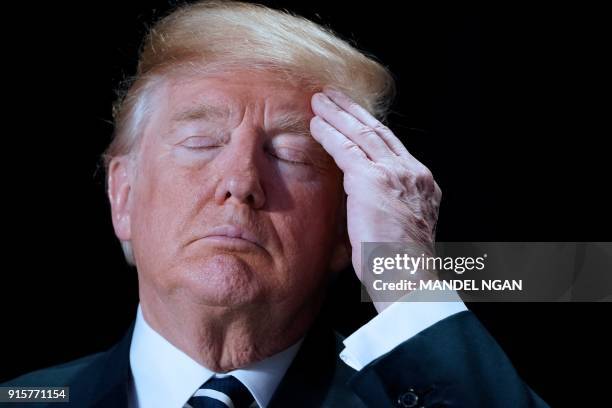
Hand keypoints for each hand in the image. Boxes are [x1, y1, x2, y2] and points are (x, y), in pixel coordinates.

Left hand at [310, 87, 441, 311]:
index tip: (353, 117)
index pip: (391, 147)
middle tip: (333, 96)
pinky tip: (316, 123)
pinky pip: (347, 149)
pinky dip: (330, 134)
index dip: (369, 128)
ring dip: (338, 114)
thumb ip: (386, 205)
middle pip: (378, 132)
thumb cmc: (399, 267)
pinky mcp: (374, 180)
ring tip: (319, 100)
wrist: (409, 280)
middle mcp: (413, 172)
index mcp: (422, 184)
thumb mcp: (400, 227)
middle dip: (352, 111)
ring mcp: (396, 174)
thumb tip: (362, 199)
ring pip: (362, 133)